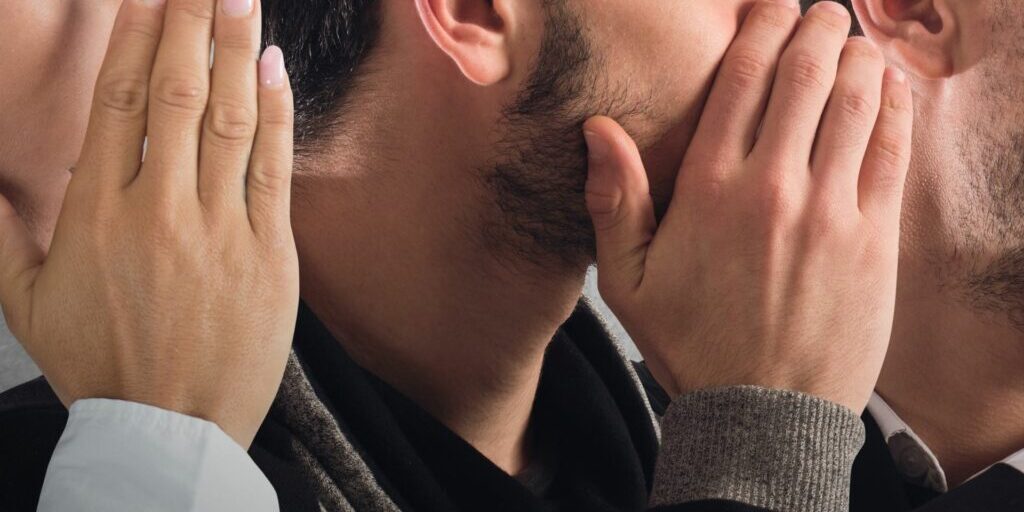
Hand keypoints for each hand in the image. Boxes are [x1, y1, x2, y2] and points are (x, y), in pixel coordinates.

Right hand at [0, 0, 297, 446]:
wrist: (169, 430)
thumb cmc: (99, 365)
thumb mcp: (26, 302)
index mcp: (96, 213)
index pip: (118, 101)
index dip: (135, 36)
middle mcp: (159, 208)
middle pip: (176, 92)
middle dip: (189, 22)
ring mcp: (220, 228)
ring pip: (229, 118)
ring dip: (236, 49)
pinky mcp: (269, 252)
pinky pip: (272, 168)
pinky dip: (275, 113)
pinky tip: (274, 67)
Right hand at [583, 0, 912, 412]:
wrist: (763, 413)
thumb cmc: (692, 344)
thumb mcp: (627, 282)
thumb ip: (613, 201)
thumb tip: (598, 128)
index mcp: (710, 189)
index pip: (743, 81)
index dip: (762, 29)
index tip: (772, 7)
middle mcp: (772, 188)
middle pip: (805, 77)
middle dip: (816, 29)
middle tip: (820, 12)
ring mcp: (830, 211)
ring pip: (855, 104)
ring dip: (858, 58)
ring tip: (854, 41)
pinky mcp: (874, 239)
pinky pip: (891, 153)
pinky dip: (893, 108)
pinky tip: (889, 88)